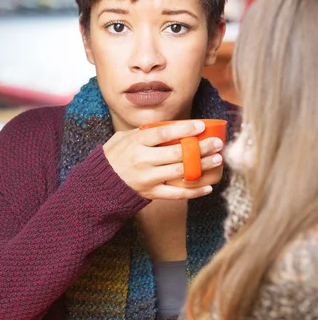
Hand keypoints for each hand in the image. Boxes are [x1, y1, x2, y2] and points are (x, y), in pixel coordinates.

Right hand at [103, 121, 223, 199]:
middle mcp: (143, 160)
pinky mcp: (151, 193)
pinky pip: (177, 194)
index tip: (200, 126)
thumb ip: (144, 131)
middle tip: (217, 143)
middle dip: (201, 148)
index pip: (164, 133)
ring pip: (181, 172)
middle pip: (178, 153)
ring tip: (217, 159)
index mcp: (136, 142)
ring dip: (202, 166)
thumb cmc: (114, 155)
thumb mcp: (124, 137)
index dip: (184, 129)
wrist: (101, 182)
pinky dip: (194, 191)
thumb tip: (169, 126)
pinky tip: (208, 187)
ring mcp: (148, 178)